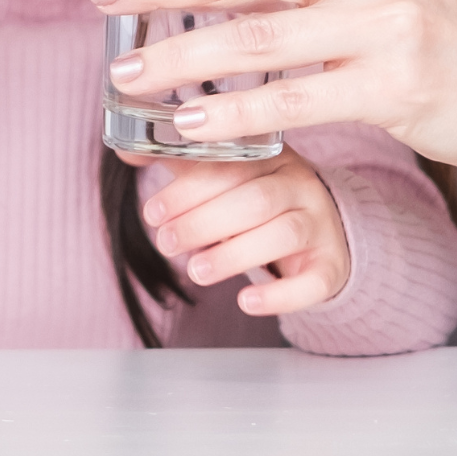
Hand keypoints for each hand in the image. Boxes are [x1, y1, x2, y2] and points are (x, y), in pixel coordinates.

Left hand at [144, 147, 350, 315]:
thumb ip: (182, 166)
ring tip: (195, 272)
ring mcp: (320, 225)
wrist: (324, 235)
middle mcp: (301, 185)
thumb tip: (126, 153)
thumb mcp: (227, 180)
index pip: (231, 165)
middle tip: (165, 244)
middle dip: (202, 223)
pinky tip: (245, 302)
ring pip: (283, 233)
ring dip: (232, 255)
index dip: (188, 190)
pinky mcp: (331, 266)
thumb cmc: (261, 204)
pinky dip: (279, 295)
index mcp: (271, 156)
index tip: (152, 213)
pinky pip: (313, 281)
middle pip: (255, 200)